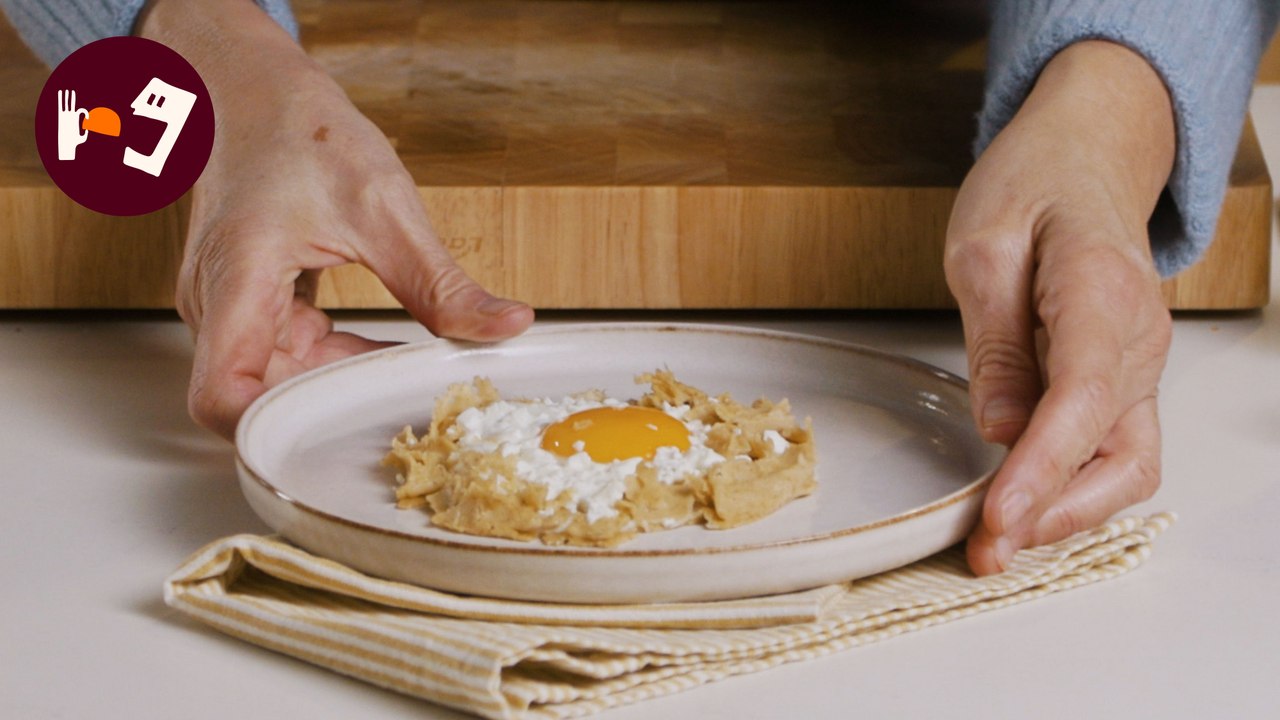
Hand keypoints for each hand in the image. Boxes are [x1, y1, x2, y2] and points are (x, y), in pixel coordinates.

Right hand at [57, 89, 87, 160]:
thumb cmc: (76, 142)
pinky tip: (60, 93)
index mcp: (76, 118)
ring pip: (66, 104)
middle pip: (71, 104)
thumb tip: (93, 128)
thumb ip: (89, 132)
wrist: (67, 143)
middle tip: (71, 91)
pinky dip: (60, 99)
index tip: (89, 118)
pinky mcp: (61, 116)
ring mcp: (65, 115)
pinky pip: (60, 106)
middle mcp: (70, 115)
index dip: (86, 112)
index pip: (82, 110)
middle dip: (72, 98)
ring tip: (66, 90)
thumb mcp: (85, 137)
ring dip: (66, 97)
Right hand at [138, 0, 533, 438]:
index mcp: (236, 280)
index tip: (336, 437)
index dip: (267, 434)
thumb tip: (508, 326)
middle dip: (330, 409)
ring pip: (280, 378)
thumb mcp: (385, 208)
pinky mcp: (250, 302)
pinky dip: (338, 360)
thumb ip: (443, 284)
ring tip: (409, 377)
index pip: (220, 395)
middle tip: (408, 407)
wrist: (255, 90)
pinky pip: (290, 352)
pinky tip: (387, 352)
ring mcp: (231, 306)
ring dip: (341, 383)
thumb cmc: (300, 130)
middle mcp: (219, 304)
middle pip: (260, 396)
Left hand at [944, 42, 1175, 573]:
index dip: (1043, 469)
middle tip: (985, 550)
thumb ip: (995, 340)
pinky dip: (1072, 487)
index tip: (999, 518)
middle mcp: (1138, 338)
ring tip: (996, 542)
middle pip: (1120, 455)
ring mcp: (1141, 362)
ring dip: (1066, 513)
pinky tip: (1023, 505)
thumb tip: (1001, 427)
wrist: (1091, 151)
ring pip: (1125, 465)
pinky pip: (1111, 448)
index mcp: (1100, 290)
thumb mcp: (982, 244)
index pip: (1082, 400)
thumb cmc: (1035, 182)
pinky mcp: (1125, 378)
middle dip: (1056, 514)